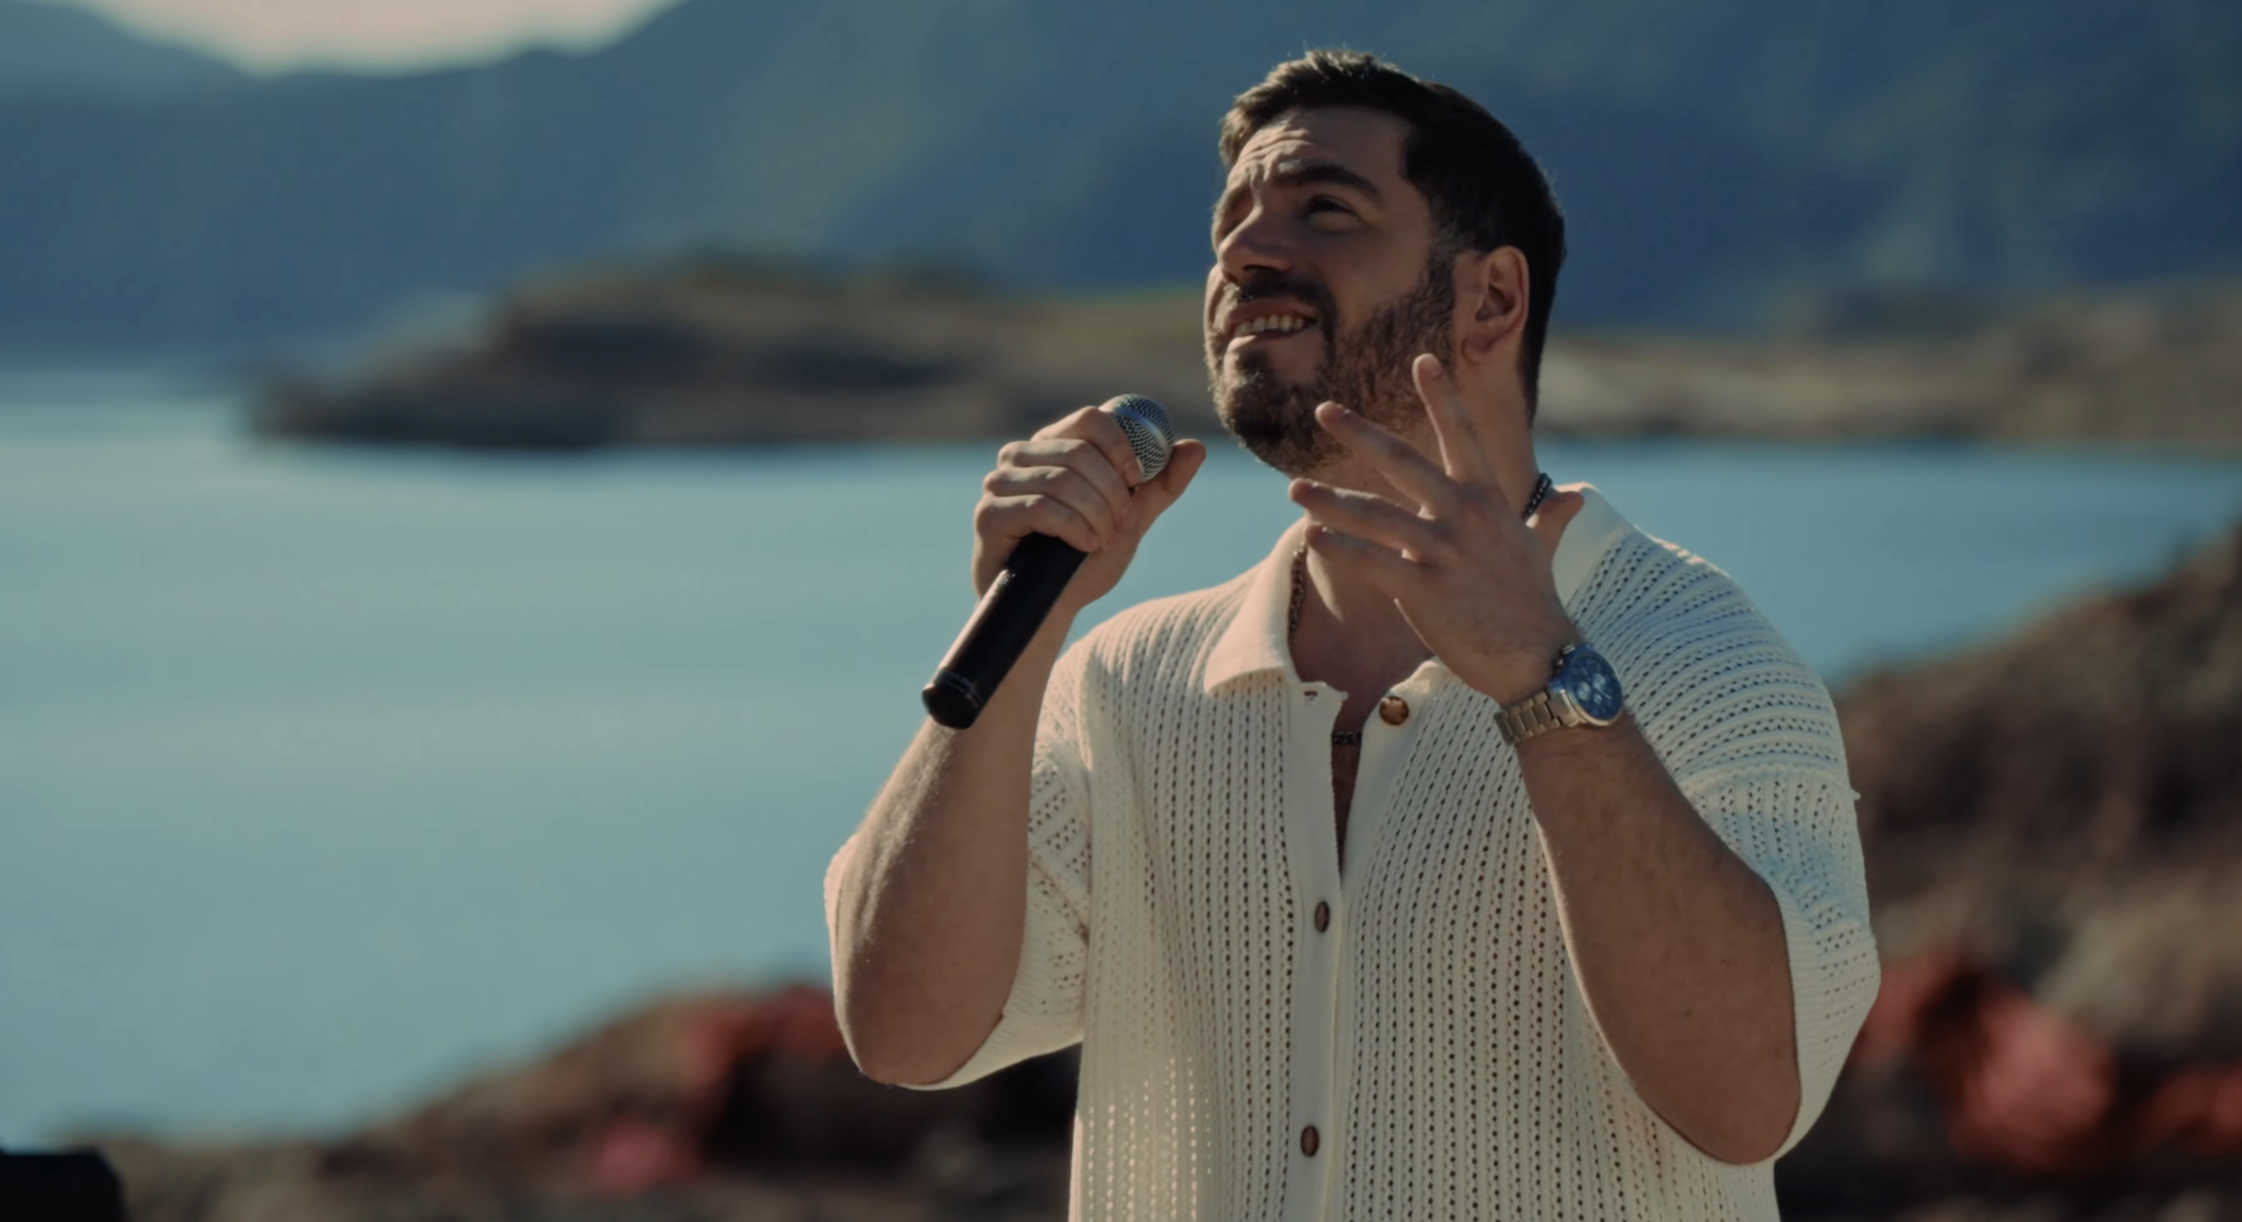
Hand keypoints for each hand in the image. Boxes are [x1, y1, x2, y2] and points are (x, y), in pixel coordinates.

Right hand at [973, 405, 1206, 612]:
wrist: (1052, 609)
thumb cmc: (1085, 560)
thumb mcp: (1131, 519)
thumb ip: (1160, 485)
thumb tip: (1196, 447)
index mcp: (1054, 445)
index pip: (1091, 419)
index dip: (1122, 446)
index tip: (1137, 480)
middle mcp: (1021, 455)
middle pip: (1080, 451)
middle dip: (1113, 492)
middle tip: (1124, 523)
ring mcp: (999, 483)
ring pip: (1063, 480)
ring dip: (1097, 514)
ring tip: (1103, 540)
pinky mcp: (988, 514)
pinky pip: (1041, 507)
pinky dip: (1075, 528)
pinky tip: (1085, 546)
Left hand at [1285, 353, 1584, 703]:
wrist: (1540, 660)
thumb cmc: (1535, 605)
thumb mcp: (1541, 551)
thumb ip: (1549, 519)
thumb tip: (1574, 497)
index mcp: (1487, 501)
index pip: (1462, 436)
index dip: (1443, 397)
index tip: (1422, 360)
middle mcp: (1464, 516)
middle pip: (1403, 462)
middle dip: (1360, 434)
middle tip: (1323, 410)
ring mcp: (1443, 552)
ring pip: (1375, 514)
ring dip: (1330, 500)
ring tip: (1293, 488)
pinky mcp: (1425, 590)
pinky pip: (1373, 562)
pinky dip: (1341, 549)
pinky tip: (1312, 536)